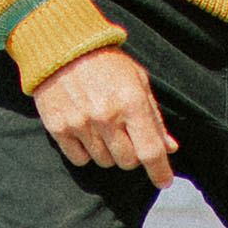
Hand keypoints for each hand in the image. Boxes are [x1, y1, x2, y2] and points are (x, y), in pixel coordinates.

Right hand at [32, 47, 178, 187]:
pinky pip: (79, 159)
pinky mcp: (58, 127)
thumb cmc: (106, 63)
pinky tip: (85, 131)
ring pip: (104, 161)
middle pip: (127, 162)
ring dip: (108, 152)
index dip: (160, 171)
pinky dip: (86, 152)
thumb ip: (154, 117)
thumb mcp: (138, 81)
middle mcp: (105, 116)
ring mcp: (80, 123)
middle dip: (131, 154)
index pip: (150, 151)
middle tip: (125, 136)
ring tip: (103, 128)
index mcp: (131, 102)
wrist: (60, 46)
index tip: (164, 182)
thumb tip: (169, 148)